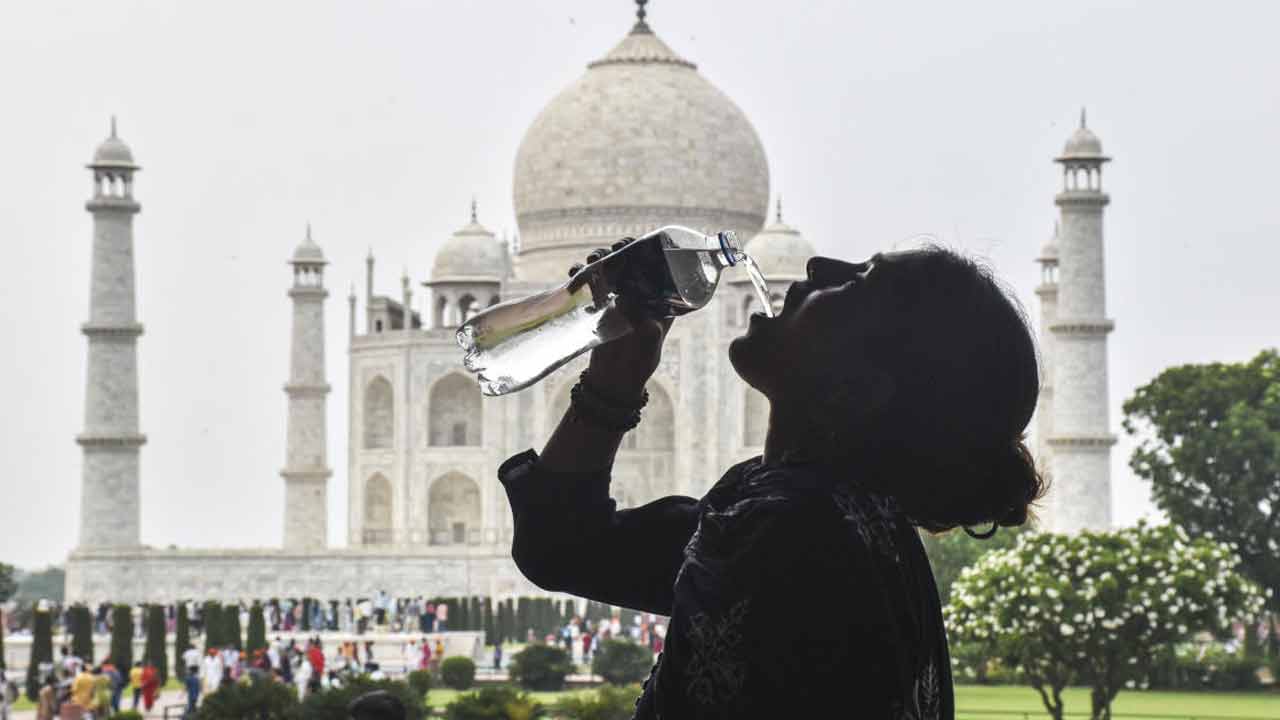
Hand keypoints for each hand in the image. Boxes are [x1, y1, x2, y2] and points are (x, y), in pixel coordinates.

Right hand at [567, 240, 672, 400]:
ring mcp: (618, 298)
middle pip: (630, 262)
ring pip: (608, 269)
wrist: (613, 380)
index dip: (646, 250)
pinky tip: (574, 273)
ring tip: (591, 260)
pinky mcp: (599, 305)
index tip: (634, 244)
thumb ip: (644, 324)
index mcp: (659, 299)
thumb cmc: (638, 363)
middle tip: (613, 249)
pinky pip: (589, 283)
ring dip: (598, 259)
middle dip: (620, 250)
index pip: (655, 266)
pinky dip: (580, 274)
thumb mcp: (648, 342)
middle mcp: (639, 295)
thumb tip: (629, 302)